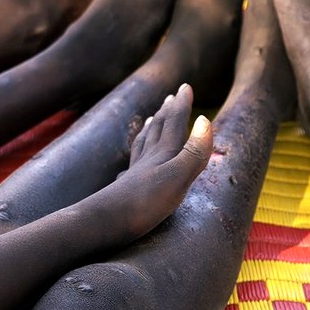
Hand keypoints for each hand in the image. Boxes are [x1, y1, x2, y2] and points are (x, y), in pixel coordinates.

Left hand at [97, 83, 211, 241]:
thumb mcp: (178, 177)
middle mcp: (147, 159)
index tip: (185, 87)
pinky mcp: (124, 190)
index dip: (181, 105)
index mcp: (163, 154)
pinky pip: (130, 166)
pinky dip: (134, 158)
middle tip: (169, 98)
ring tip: (149, 121)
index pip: (174, 123)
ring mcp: (134, 174)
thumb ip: (194, 151)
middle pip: (157, 130)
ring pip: (142, 145)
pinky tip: (128, 166)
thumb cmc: (145, 203)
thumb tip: (205, 120)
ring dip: (149, 130)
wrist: (104, 223)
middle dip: (166, 113)